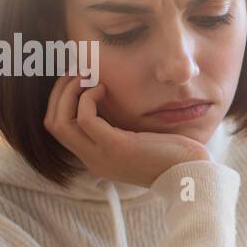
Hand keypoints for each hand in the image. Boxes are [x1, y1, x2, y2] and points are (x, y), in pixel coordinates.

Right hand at [44, 76, 210, 187]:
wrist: (193, 174)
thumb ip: (118, 125)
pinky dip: (89, 97)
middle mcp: (93, 159)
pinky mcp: (117, 147)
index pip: (60, 128)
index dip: (61, 100)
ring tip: (86, 76)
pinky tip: (104, 88)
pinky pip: (86, 118)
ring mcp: (102, 155)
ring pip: (60, 122)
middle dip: (59, 92)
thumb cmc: (174, 154)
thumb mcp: (138, 139)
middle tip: (77, 72)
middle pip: (53, 123)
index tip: (77, 79)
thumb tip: (104, 95)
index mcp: (97, 158)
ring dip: (68, 92)